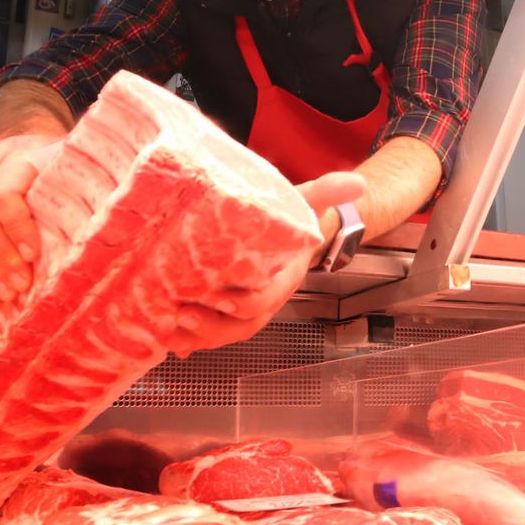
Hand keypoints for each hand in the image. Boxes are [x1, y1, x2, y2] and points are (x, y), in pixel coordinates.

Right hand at [0, 132, 62, 303]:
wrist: (30, 143)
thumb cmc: (58, 158)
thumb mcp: (71, 165)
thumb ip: (75, 190)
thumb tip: (86, 235)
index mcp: (15, 154)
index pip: (2, 194)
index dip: (15, 228)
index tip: (32, 254)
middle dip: (0, 256)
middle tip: (20, 283)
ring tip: (7, 291)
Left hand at [166, 171, 365, 356]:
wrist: (285, 236)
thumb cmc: (290, 221)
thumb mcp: (308, 202)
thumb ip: (328, 192)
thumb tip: (357, 181)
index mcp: (282, 279)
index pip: (266, 299)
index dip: (247, 302)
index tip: (224, 297)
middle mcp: (262, 300)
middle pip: (240, 325)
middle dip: (212, 326)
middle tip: (182, 315)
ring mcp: (242, 310)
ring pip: (222, 334)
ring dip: (196, 337)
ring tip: (168, 330)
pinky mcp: (222, 312)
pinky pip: (207, 335)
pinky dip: (187, 342)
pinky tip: (167, 342)